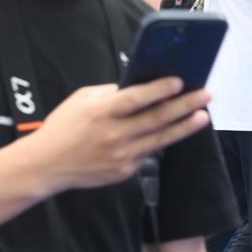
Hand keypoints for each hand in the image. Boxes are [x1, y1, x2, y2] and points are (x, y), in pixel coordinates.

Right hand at [27, 79, 210, 194]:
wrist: (46, 165)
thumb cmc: (65, 127)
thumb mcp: (82, 100)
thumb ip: (112, 93)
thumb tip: (144, 85)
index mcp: (101, 112)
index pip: (137, 98)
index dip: (160, 89)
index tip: (181, 81)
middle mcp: (114, 134)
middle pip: (158, 118)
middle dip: (185, 105)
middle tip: (205, 95)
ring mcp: (122, 154)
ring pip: (162, 138)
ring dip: (186, 126)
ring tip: (203, 115)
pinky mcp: (125, 170)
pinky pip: (150, 152)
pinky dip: (164, 140)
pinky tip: (179, 130)